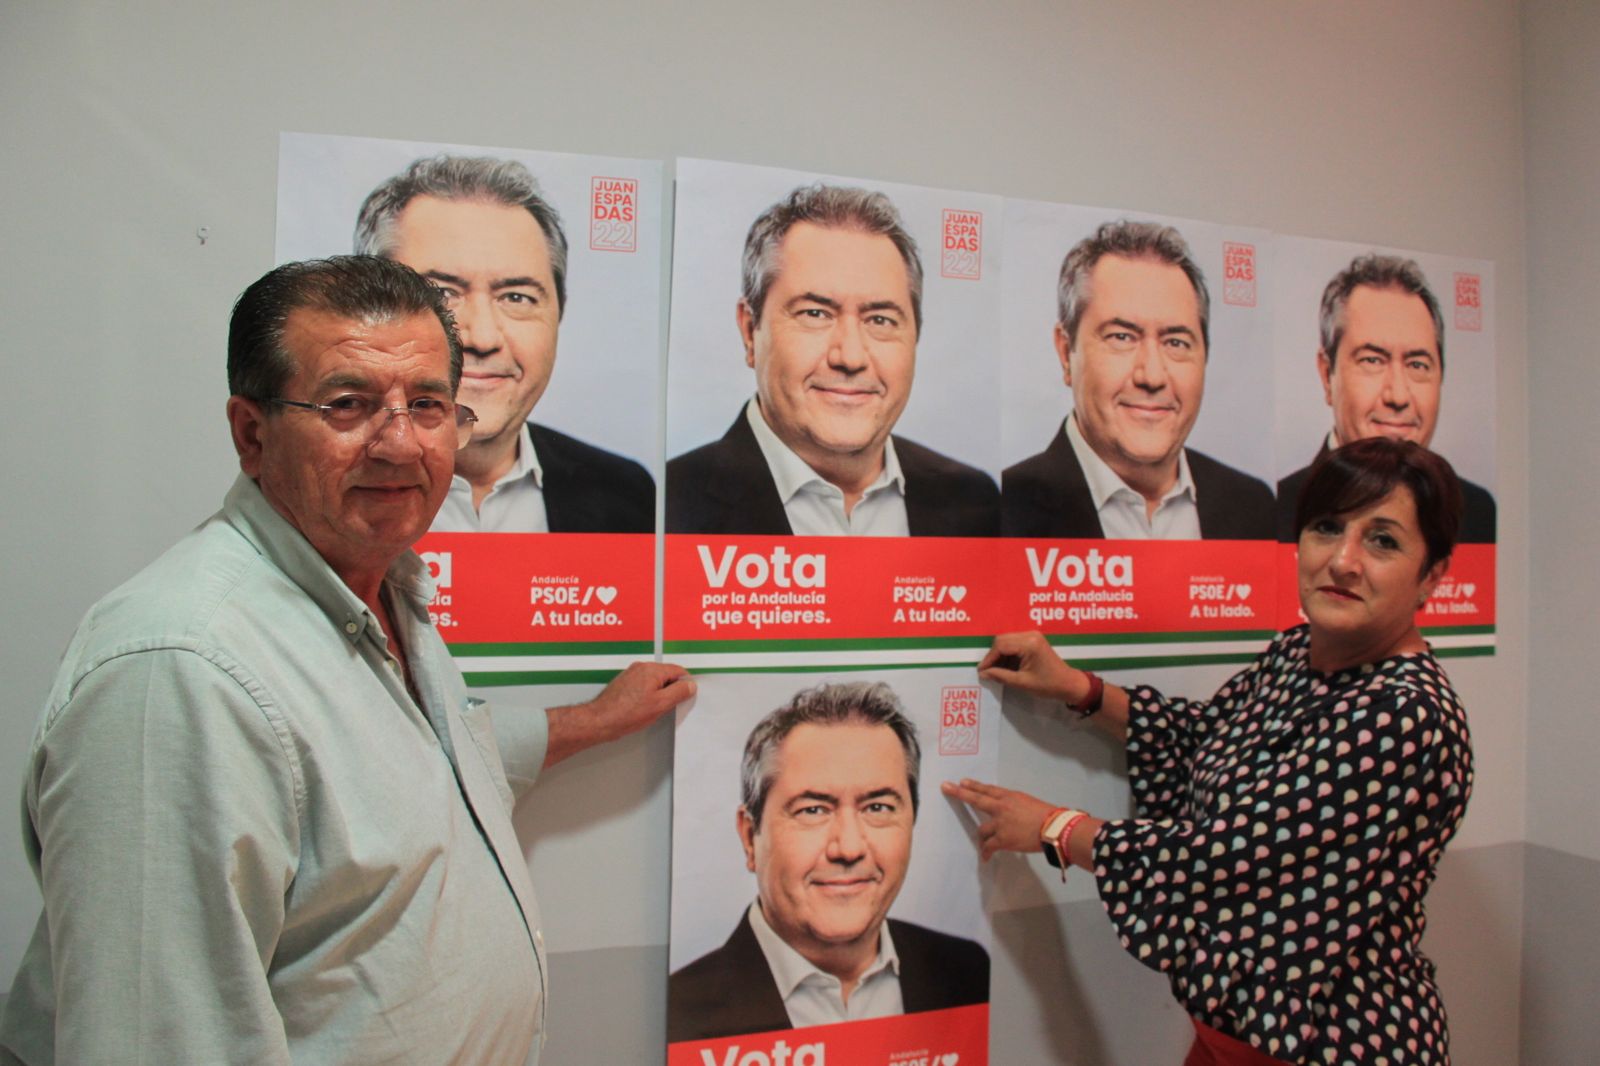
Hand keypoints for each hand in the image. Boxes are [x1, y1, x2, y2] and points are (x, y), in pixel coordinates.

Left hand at [544, 661, 695, 767]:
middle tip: (667, 706)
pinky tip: (642, 708)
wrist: (600, 720)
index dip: (684, 685)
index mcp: (652, 670)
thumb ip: (678, 692)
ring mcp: (631, 674)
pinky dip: (647, 694)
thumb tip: (690, 685)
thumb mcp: (660, 705)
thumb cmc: (627, 714)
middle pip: (666, 674)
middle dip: (670, 689)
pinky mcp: (624, 682)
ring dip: (658, 693)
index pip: (678, 671)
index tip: (684, 697)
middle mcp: (641, 667)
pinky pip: (643, 685)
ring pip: (654, 680)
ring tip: (652, 709)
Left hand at [941, 778, 1057, 860]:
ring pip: (982, 829)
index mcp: (1010, 797)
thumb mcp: (1029, 803)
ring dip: (982, 837)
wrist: (1054, 828)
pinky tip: (984, 857)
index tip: (962, 782)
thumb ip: (1015, 805)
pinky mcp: (1002, 839)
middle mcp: (1002, 807)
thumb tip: (1010, 812)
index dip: (974, 785)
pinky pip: (989, 846)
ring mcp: (1000, 823)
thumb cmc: (1047, 816)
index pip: (988, 789)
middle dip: (960, 793)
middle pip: (976, 799)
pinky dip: (986, 852)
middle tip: (946, 788)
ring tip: (983, 843)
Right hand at [978, 631, 1085, 702]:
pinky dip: (1007, 654)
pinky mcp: (1033, 640)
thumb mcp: (1022, 683)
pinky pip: (1014, 643)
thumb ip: (1001, 676)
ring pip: (1006, 641)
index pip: (1001, 646)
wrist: (1068, 684)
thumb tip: (983, 673)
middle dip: (993, 656)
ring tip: (997, 671)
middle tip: (988, 671)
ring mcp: (1032, 636)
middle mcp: (1030, 635)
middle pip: (1002, 640)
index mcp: (1029, 644)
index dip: (989, 658)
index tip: (982, 672)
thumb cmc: (1048, 685)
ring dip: (1000, 655)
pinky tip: (1006, 666)